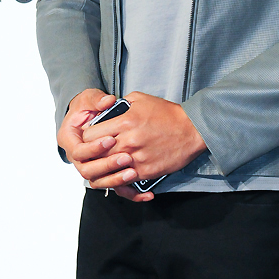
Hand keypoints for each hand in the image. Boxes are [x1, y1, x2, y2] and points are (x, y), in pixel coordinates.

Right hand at [57, 89, 137, 187]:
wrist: (88, 116)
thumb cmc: (87, 106)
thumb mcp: (88, 98)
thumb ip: (96, 100)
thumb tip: (108, 101)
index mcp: (69, 140)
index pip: (79, 152)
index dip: (94, 148)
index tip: (111, 139)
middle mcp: (78, 157)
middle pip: (88, 171)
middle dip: (107, 165)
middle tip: (126, 157)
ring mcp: (90, 166)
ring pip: (100, 182)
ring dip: (116, 179)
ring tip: (133, 172)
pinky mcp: (104, 172)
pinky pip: (115, 187)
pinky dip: (130, 192)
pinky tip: (146, 193)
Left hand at [82, 92, 206, 200]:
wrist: (191, 130)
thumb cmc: (167, 113)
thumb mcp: (141, 99)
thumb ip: (121, 104)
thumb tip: (108, 109)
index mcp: (124, 122)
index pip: (90, 136)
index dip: (87, 137)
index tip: (91, 137)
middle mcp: (127, 142)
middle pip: (95, 155)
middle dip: (92, 153)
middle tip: (94, 152)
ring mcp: (136, 159)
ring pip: (107, 171)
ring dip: (104, 168)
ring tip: (104, 163)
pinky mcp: (145, 172)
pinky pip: (124, 180)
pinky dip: (119, 177)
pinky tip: (119, 171)